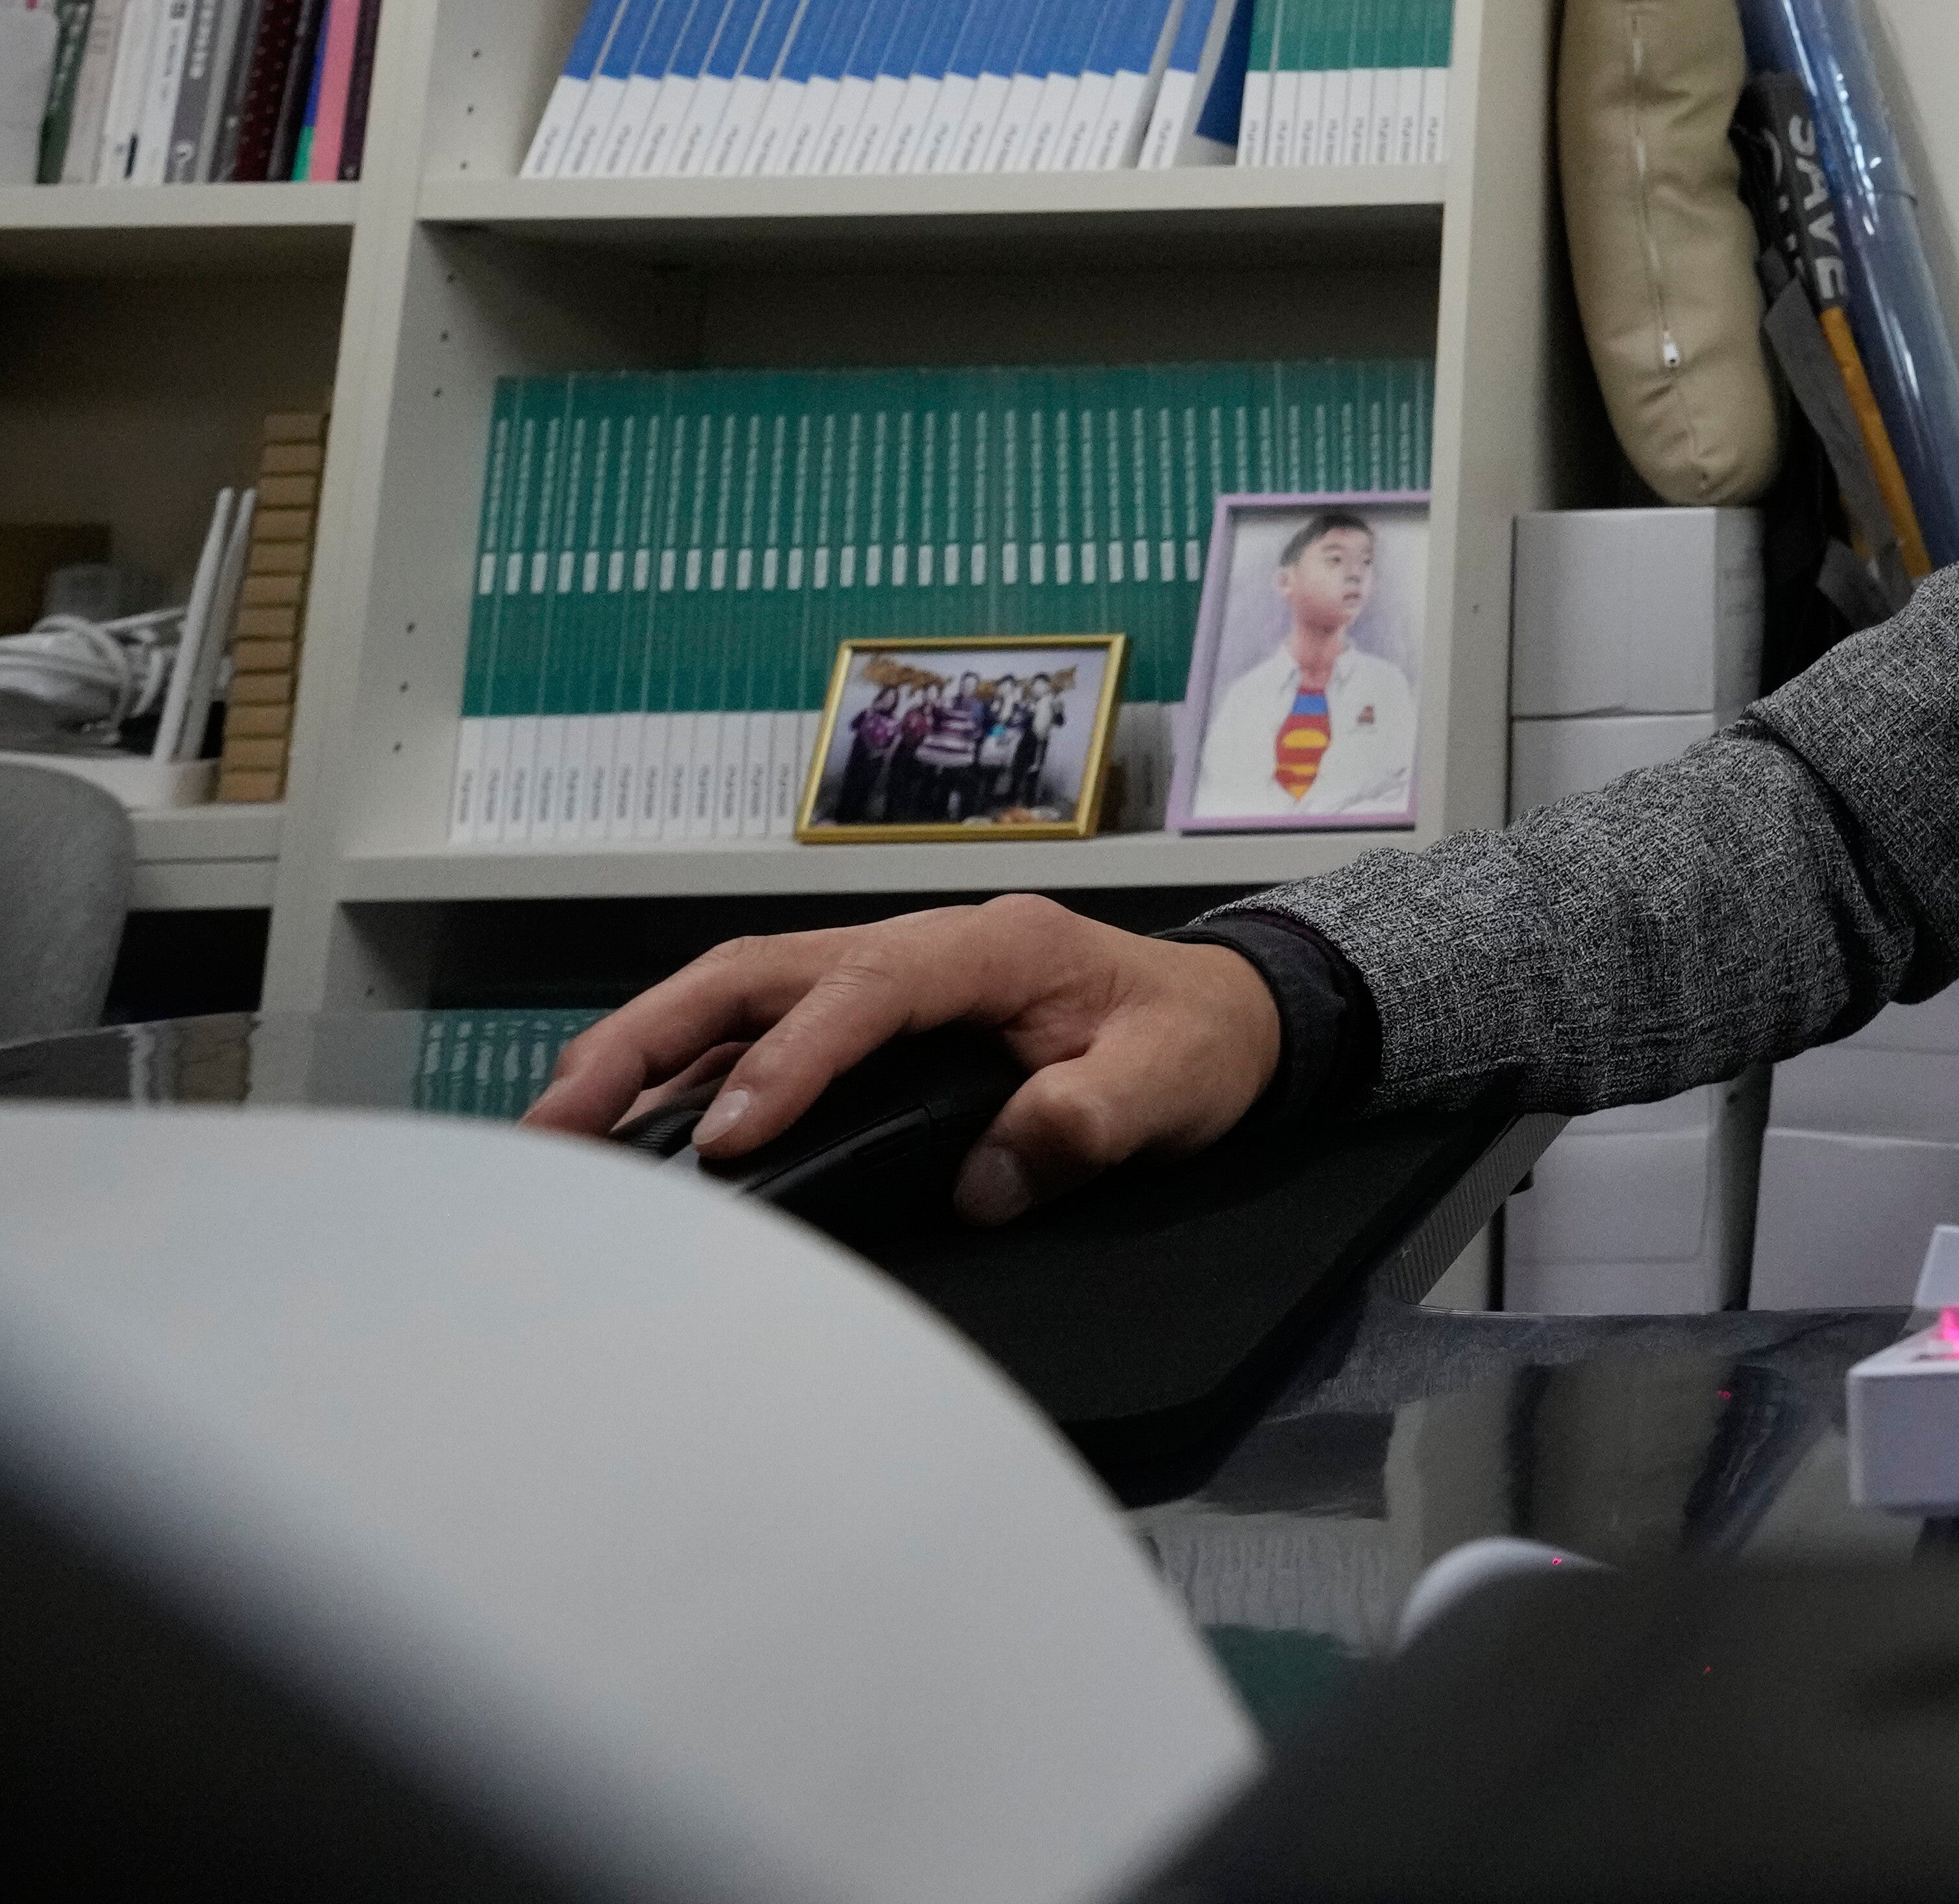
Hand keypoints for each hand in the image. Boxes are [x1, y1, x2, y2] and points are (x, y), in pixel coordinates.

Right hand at [518, 896, 1285, 1224]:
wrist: (1230, 1014)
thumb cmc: (1195, 1040)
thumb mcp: (1170, 1083)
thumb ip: (1084, 1126)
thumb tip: (986, 1180)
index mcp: (989, 947)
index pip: (862, 991)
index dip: (789, 1061)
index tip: (733, 1140)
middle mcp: (919, 948)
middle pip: (756, 973)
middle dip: (651, 1040)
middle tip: (563, 1124)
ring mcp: (887, 979)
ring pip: (738, 997)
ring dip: (645, 1057)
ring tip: (560, 1135)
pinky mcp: (872, 1023)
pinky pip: (760, 1037)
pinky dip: (687, 1079)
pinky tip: (633, 1137)